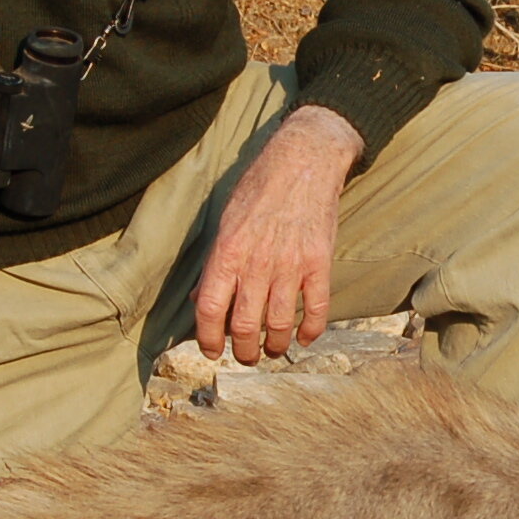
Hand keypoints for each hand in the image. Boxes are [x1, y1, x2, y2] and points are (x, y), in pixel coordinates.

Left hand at [195, 105, 365, 363]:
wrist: (304, 162)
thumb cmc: (259, 188)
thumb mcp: (225, 221)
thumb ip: (214, 263)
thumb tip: (200, 298)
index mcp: (228, 252)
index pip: (210, 309)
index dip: (208, 338)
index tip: (212, 350)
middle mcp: (257, 263)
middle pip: (245, 325)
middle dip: (243, 350)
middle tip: (245, 356)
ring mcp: (290, 265)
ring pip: (279, 324)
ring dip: (273, 346)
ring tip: (271, 350)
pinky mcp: (319, 263)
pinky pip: (316, 309)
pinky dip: (310, 331)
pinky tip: (305, 339)